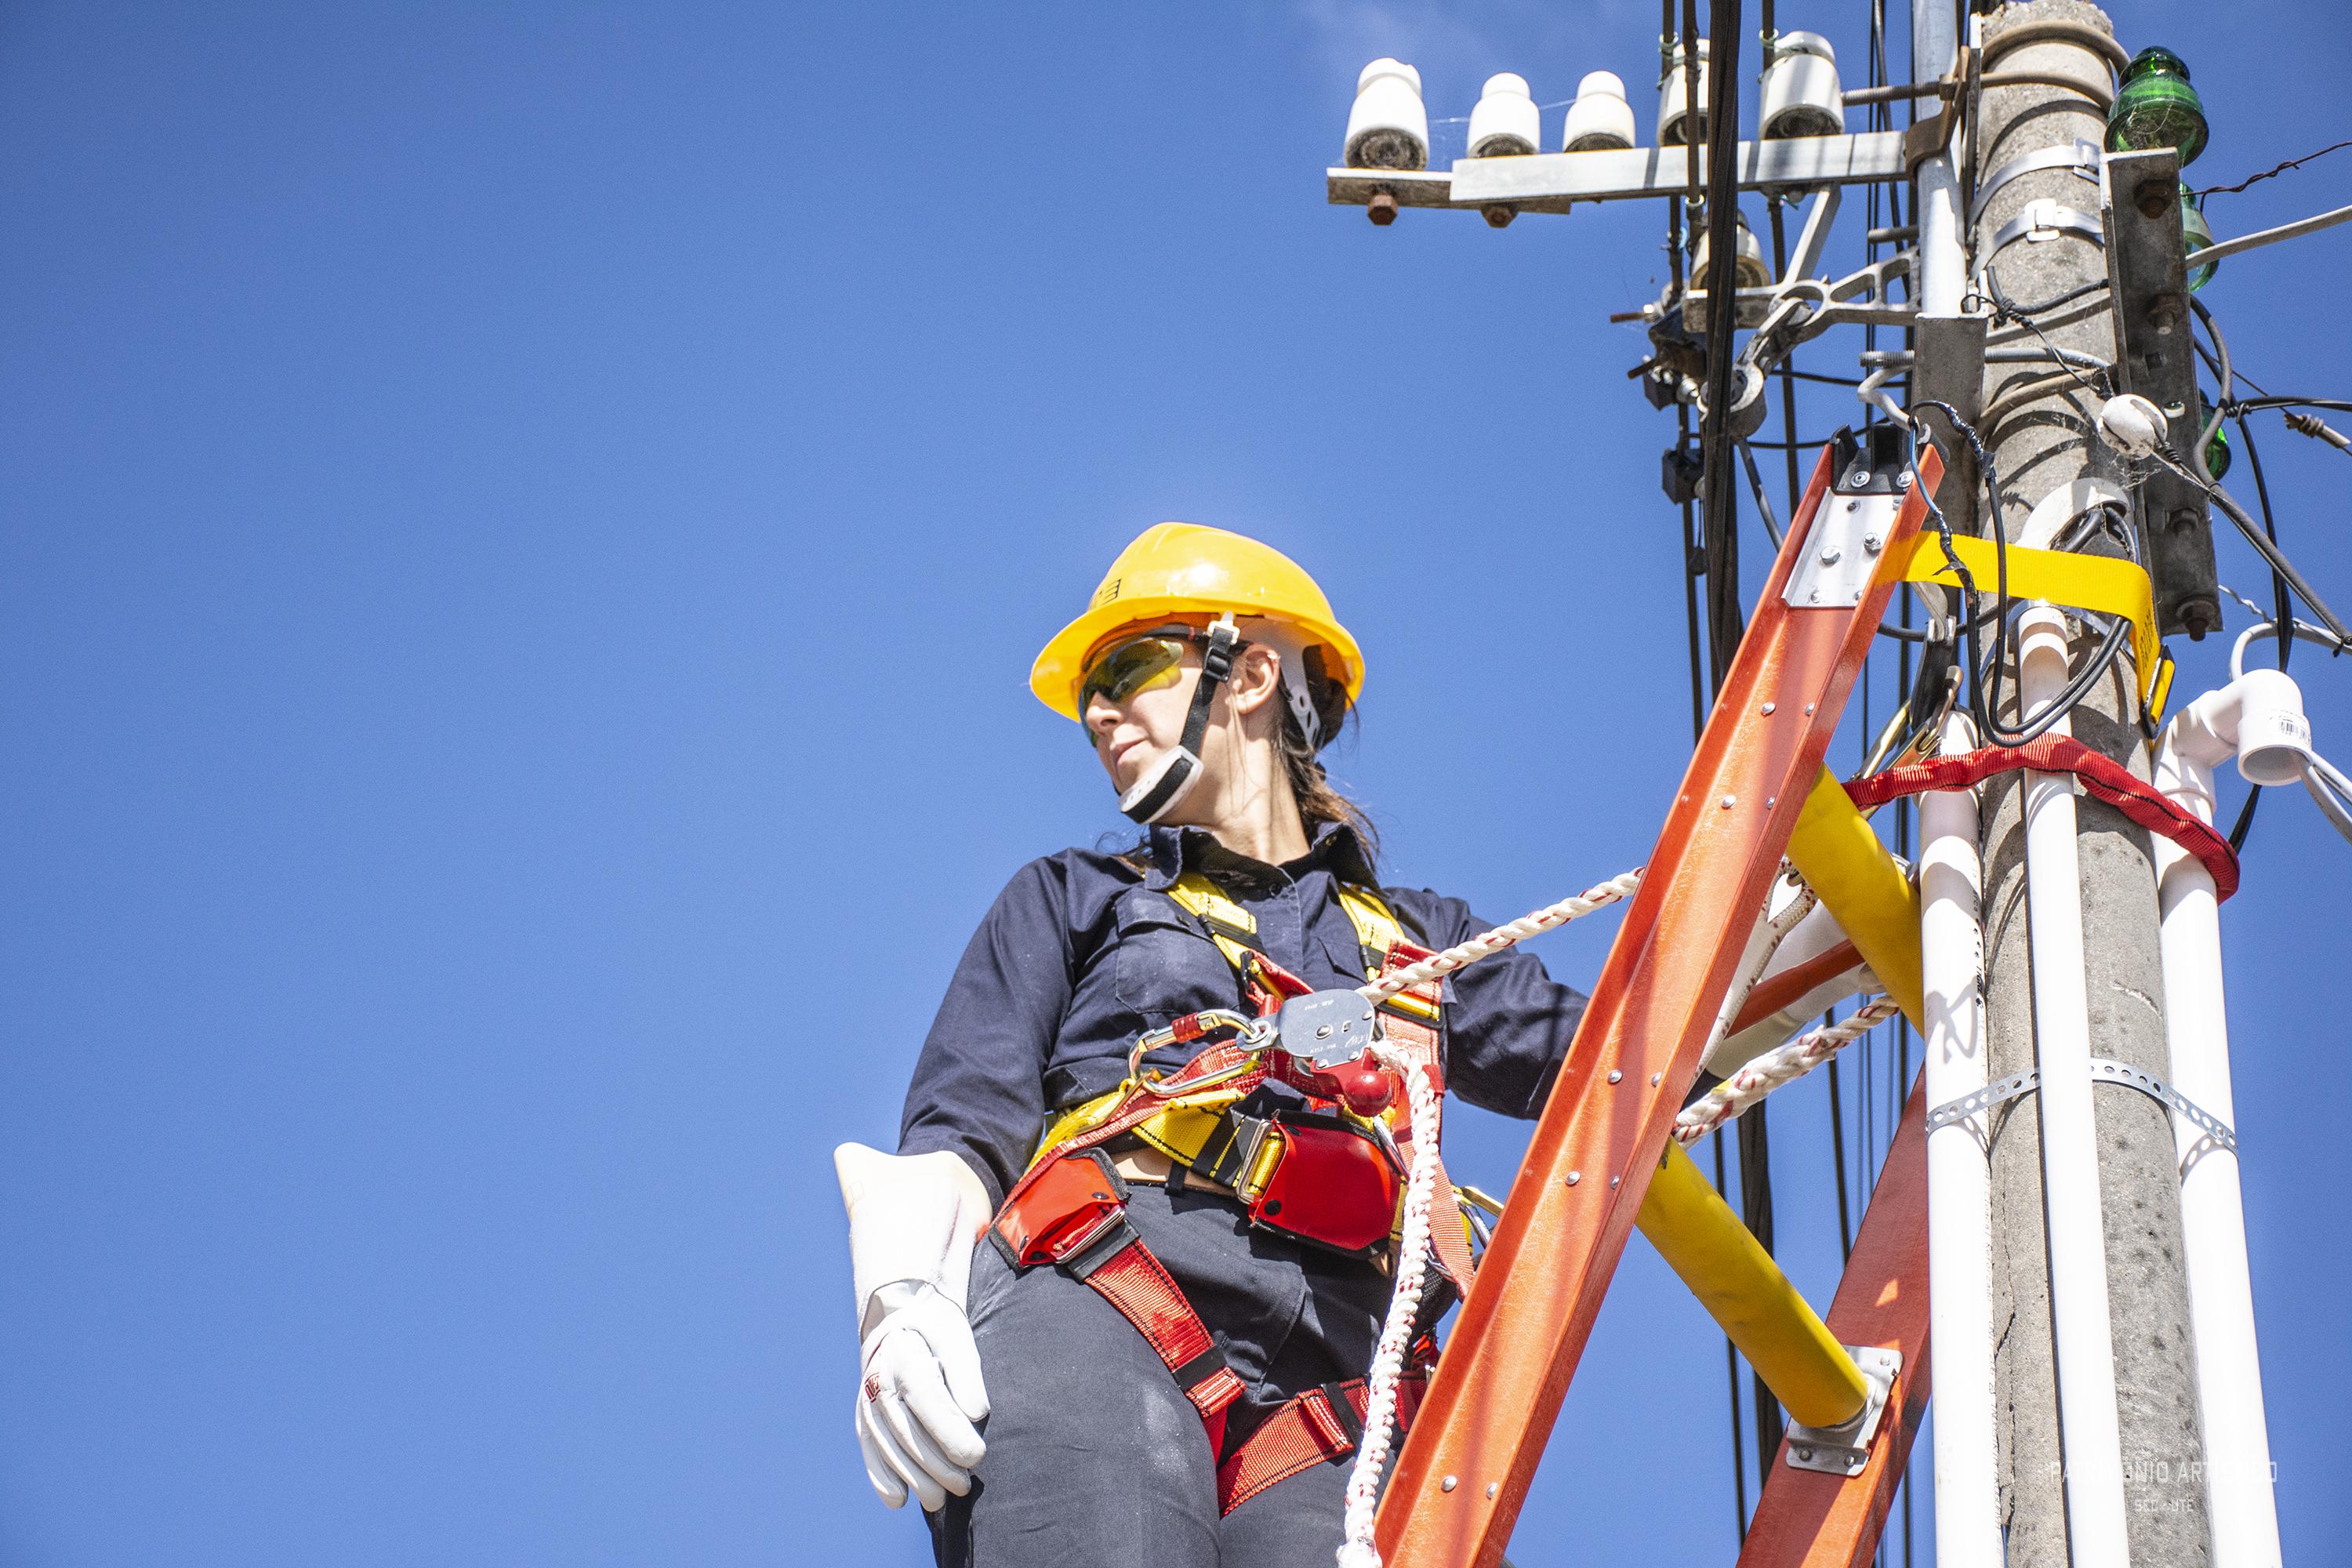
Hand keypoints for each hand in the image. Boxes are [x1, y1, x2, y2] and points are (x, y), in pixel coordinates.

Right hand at [853, 1282, 989, 1510]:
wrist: (900, 1320)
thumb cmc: (937, 1332)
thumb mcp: (958, 1340)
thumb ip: (967, 1376)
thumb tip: (977, 1414)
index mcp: (903, 1356)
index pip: (926, 1399)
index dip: (950, 1432)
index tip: (977, 1457)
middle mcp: (878, 1381)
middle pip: (907, 1431)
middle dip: (937, 1465)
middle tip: (966, 1486)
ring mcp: (866, 1402)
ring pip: (888, 1448)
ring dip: (914, 1479)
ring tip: (941, 1499)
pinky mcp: (863, 1418)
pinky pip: (869, 1451)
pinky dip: (881, 1478)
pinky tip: (899, 1500)